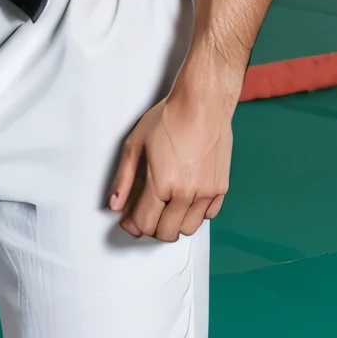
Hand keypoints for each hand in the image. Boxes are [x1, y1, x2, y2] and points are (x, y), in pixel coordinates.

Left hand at [108, 91, 232, 240]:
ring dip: (175, 223)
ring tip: (166, 207)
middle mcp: (186, 194)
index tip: (130, 220)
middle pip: (167, 233)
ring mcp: (206, 193)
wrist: (203, 104)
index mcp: (162, 184)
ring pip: (188, 229)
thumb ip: (123, 177)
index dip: (134, 225)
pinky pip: (208, 216)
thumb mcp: (136, 143)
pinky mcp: (221, 188)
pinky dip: (196, 214)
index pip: (145, 223)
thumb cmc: (170, 118)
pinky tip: (186, 199)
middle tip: (147, 214)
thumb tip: (115, 203)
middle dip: (152, 227)